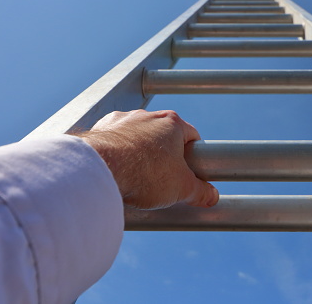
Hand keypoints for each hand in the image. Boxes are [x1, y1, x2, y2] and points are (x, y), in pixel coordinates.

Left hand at [76, 110, 218, 208]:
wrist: (99, 169)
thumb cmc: (144, 173)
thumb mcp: (182, 187)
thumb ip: (201, 191)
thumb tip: (212, 196)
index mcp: (172, 123)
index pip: (192, 137)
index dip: (193, 157)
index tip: (189, 173)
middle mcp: (147, 116)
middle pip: (164, 137)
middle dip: (165, 157)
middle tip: (163, 180)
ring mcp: (122, 120)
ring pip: (138, 137)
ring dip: (140, 153)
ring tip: (137, 178)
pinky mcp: (100, 129)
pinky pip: (114, 141)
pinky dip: (118, 153)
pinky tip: (117, 172)